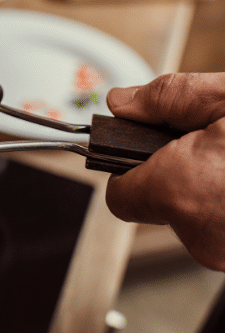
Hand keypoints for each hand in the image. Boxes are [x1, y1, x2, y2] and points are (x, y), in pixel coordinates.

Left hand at [106, 73, 224, 270]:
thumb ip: (167, 98)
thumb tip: (123, 102)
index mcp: (184, 192)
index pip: (118, 195)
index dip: (127, 167)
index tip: (140, 149)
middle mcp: (205, 234)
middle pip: (159, 203)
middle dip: (177, 172)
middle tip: (209, 145)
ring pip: (195, 216)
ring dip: (207, 189)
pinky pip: (222, 228)